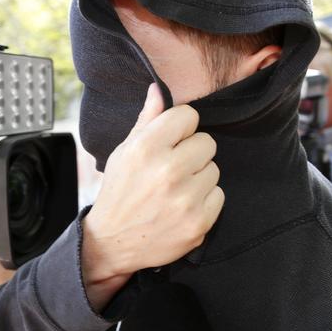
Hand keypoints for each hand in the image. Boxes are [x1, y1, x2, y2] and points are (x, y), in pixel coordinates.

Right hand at [82, 83, 223, 309]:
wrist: (113, 242)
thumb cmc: (120, 192)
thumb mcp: (124, 152)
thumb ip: (147, 120)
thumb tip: (159, 88)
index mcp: (146, 148)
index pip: (189, 116)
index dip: (180, 128)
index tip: (170, 142)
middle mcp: (168, 171)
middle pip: (207, 142)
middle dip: (192, 153)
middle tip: (172, 170)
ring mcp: (185, 199)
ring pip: (214, 169)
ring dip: (198, 178)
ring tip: (176, 190)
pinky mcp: (199, 222)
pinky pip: (219, 195)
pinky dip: (204, 201)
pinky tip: (183, 206)